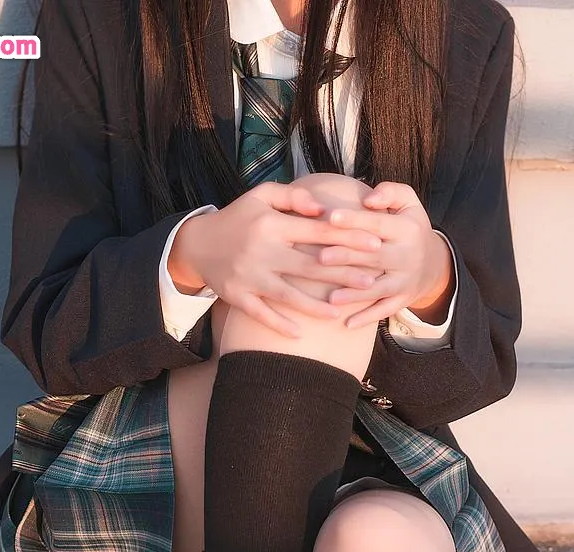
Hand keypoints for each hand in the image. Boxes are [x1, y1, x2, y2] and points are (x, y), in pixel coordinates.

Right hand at [169, 184, 385, 337]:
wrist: (198, 244)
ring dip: (316, 306)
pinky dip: (280, 324)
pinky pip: (261, 314)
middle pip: (310, 265)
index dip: (348, 239)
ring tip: (341, 311)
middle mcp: (262, 250)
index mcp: (272, 223)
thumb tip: (322, 207)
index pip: (317, 232)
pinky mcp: (238, 296)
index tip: (375, 245)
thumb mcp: (261, 196)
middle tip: (372, 283)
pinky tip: (301, 334)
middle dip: (343, 275)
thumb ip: (293, 196)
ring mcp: (250, 276)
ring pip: (289, 294)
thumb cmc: (238, 218)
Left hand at [314, 182, 455, 328]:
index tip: (331, 217)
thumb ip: (390, 192)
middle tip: (321, 257)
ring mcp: (405, 281)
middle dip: (348, 258)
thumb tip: (368, 198)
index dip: (355, 220)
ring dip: (355, 294)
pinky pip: (384, 311)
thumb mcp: (409, 203)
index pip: (378, 224)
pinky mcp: (402, 300)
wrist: (434, 263)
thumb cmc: (410, 227)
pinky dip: (367, 318)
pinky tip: (346, 325)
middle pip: (375, 257)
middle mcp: (408, 256)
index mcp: (407, 229)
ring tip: (331, 297)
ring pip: (378, 288)